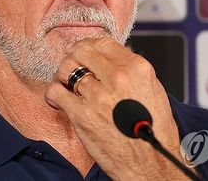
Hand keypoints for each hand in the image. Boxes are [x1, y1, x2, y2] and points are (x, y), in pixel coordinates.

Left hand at [44, 37, 191, 179]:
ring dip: (63, 75)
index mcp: (137, 69)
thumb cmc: (153, 132)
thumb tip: (112, 58)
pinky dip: (53, 94)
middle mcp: (118, 78)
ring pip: (66, 69)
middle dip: (74, 56)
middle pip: (82, 51)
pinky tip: (60, 100)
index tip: (85, 52)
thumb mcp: (153, 91)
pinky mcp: (82, 115)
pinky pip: (56, 92)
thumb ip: (132, 71)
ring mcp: (99, 96)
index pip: (103, 42)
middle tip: (72, 65)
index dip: (90, 45)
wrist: (151, 166)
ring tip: (66, 83)